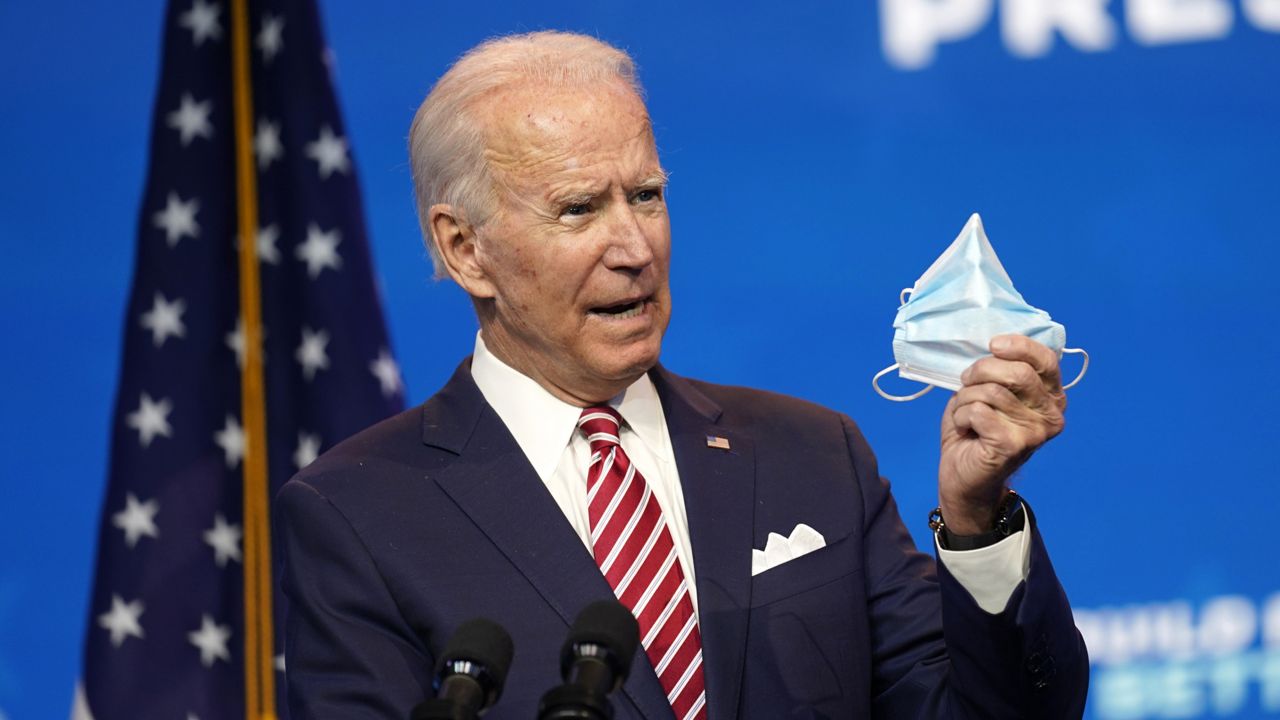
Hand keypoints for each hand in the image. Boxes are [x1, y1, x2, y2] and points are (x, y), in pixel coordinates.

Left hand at [937, 334, 1066, 534]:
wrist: (964, 477)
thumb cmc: (976, 431)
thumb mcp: (989, 392)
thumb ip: (999, 371)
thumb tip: (994, 344)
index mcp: (1051, 397)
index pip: (1046, 360)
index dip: (1019, 346)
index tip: (993, 344)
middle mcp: (1051, 415)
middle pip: (1016, 373)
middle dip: (981, 371)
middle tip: (967, 382)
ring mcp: (1035, 432)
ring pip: (991, 391)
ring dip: (966, 398)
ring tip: (964, 413)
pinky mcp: (1013, 445)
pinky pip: (978, 411)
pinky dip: (961, 415)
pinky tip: (964, 429)